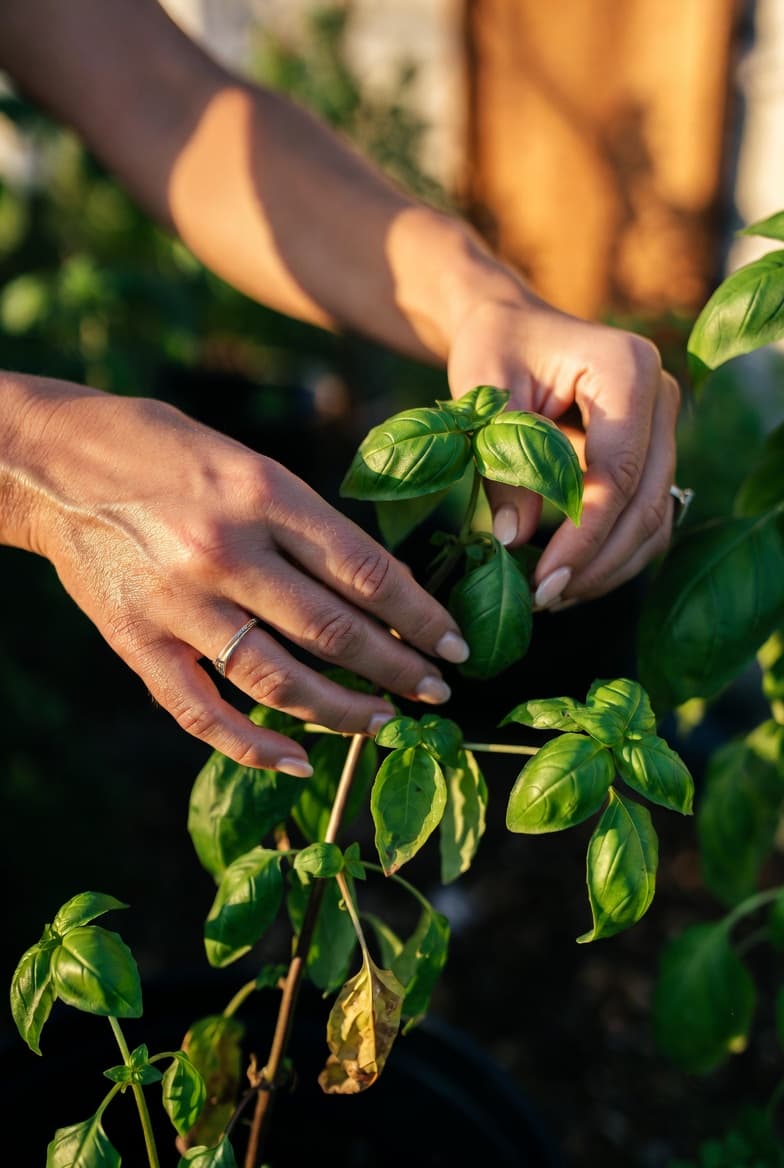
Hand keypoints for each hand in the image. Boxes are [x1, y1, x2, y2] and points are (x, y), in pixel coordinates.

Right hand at [16, 380, 469, 770]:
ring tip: (387, 723)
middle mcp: (225, 552)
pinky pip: (202, 713)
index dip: (421, 617)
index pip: (365, 572)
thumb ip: (308, 523)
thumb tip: (377, 588)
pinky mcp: (137, 642)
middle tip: (437, 691)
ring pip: (280, 681)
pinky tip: (297, 760)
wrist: (52, 461)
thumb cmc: (166, 450)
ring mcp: (178, 604)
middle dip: (399, 670)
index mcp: (263, 493)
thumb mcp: (250, 460)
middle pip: (334, 631)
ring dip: (344, 712)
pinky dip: (252, 746)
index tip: (454, 645)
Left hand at [447, 288, 680, 607]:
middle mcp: (661, 395)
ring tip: (553, 596)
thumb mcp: (484, 395)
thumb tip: (514, 539)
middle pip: (648, 502)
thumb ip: (502, 462)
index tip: (542, 580)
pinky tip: (569, 579)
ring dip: (609, 568)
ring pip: (656, 519)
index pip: (617, 473)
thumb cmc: (494, 349)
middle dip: (597, 562)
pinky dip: (613, 555)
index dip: (583, 536)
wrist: (513, 328)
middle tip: (544, 599)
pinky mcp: (654, 454)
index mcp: (626, 369)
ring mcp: (664, 427)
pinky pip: (647, 518)